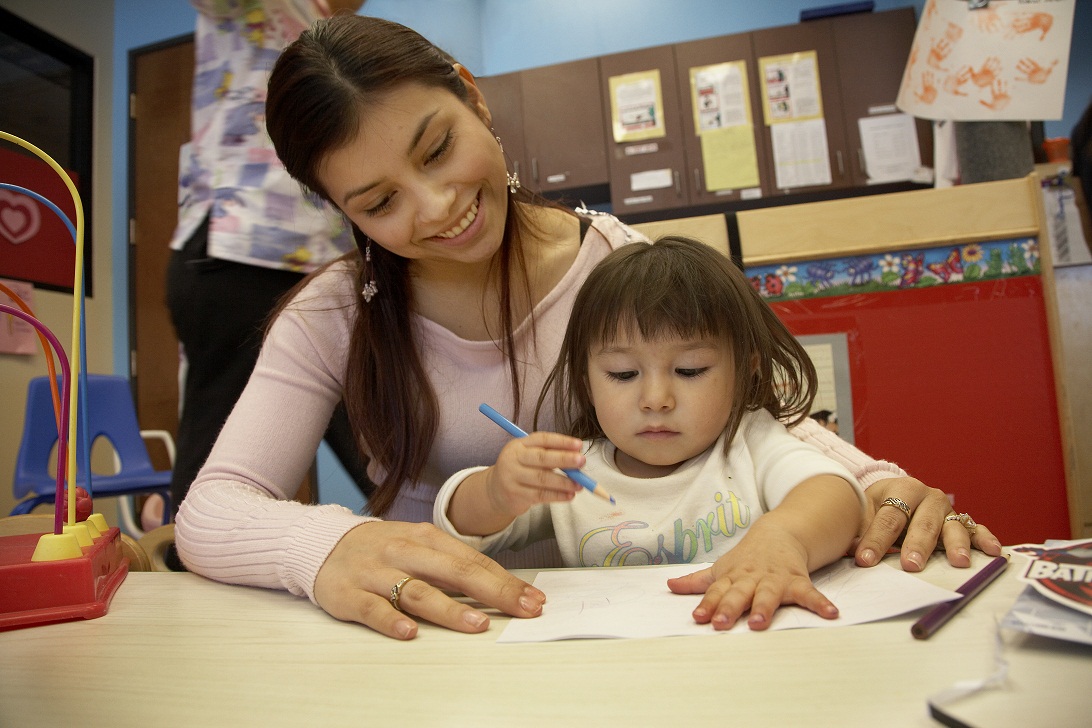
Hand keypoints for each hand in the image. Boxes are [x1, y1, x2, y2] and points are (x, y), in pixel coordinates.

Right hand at [313, 521, 545, 639]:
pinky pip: (373, 609)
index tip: (533, 599)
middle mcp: (405, 551)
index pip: (474, 560)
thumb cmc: (382, 549)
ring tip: (477, 623)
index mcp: (427, 538)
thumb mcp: (420, 547)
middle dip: (493, 591)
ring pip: (418, 591)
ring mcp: (377, 573)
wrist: (323, 544)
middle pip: (455, 571)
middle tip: (522, 608)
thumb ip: (454, 565)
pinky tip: (409, 633)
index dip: (506, 581)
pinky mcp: (350, 594)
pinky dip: (392, 621)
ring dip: (449, 608)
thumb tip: (500, 588)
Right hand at [484, 432, 586, 517]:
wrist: (496, 491)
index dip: (562, 441)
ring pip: (542, 479)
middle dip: (564, 459)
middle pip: (541, 458)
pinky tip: (569, 495)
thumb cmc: (521, 470)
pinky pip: (540, 495)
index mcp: (519, 444)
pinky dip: (558, 496)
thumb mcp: (529, 456)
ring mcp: (512, 477)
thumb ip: (549, 454)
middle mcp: (513, 458)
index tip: (579, 445)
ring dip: (564, 482)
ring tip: (580, 484)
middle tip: (582, 461)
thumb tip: (577, 455)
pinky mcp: (515, 495)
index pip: (542, 439)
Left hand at [666, 523, 837, 630]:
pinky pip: (810, 594)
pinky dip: (821, 603)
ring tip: (760, 623)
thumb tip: (669, 587)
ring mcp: (775, 580)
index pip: (716, 592)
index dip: (707, 604)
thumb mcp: (722, 568)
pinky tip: (831, 614)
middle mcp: (752, 579)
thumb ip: (697, 581)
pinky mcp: (797, 581)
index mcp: (732, 577)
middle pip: (738, 594)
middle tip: (721, 623)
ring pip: (768, 595)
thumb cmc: (746, 559)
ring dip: (764, 608)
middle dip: (729, 608)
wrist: (779, 533)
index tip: (698, 617)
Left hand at [854, 477, 1001, 571]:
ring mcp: (947, 510)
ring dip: (955, 545)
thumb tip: (848, 552)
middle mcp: (928, 497)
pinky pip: (976, 529)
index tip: (865, 560)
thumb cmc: (876, 510)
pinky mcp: (962, 522)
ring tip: (958, 562)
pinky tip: (994, 552)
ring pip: (952, 528)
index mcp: (901, 489)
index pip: (888, 517)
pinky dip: (985, 539)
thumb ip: (859, 532)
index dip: (876, 540)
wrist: (894, 495)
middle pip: (922, 524)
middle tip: (911, 565)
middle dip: (916, 546)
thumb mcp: (864, 515)